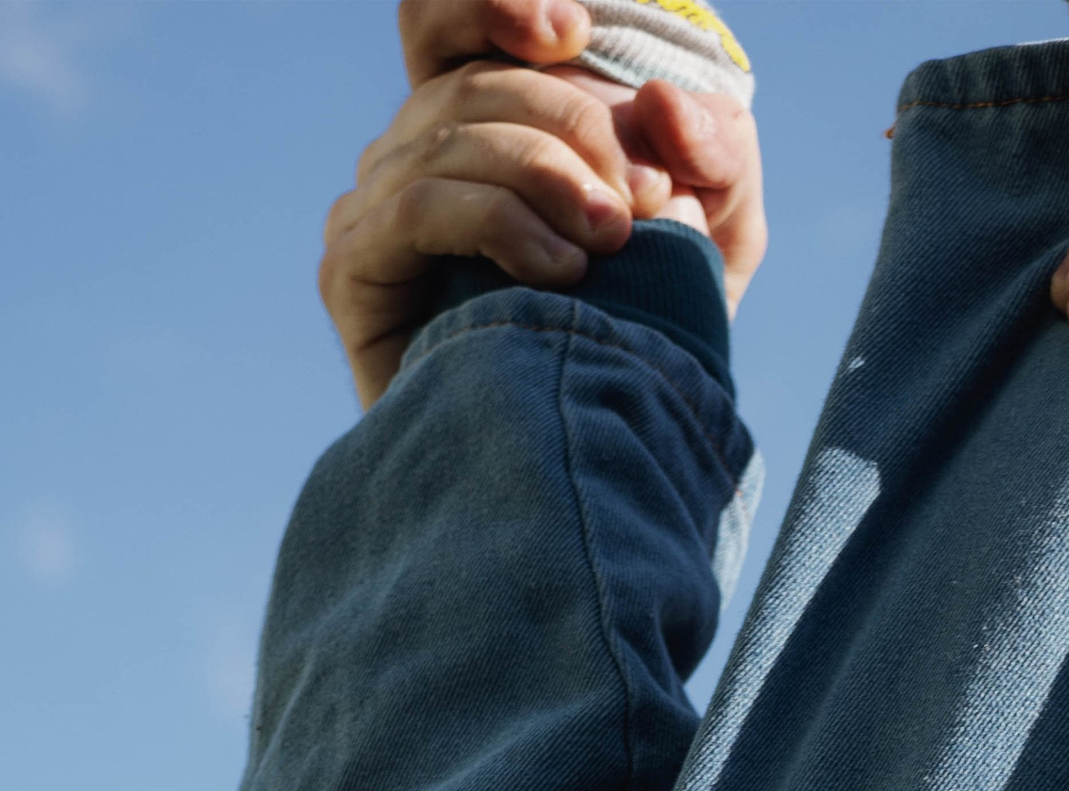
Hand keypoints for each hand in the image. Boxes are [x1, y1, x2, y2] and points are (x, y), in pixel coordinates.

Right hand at [322, 0, 765, 406]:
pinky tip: (562, 273)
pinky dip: (497, 223)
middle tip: (643, 199)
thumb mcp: (716, 235)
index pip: (443, 16)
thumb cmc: (649, 342)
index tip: (574, 29)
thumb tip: (667, 104)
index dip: (492, 1)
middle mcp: (413, 152)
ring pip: (451, 139)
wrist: (590, 465)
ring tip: (614, 243)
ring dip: (546, 179)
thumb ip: (716, 153)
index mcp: (477, 120)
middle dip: (572, 124)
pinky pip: (419, 205)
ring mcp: (372, 208)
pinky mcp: (352, 271)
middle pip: (472, 81)